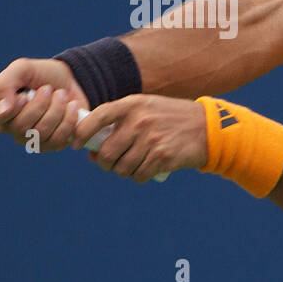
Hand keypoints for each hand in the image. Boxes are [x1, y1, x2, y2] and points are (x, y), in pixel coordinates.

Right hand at [0, 58, 89, 150]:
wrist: (72, 80)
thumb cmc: (42, 74)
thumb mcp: (22, 68)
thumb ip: (5, 84)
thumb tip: (3, 110)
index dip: (6, 111)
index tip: (23, 97)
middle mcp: (11, 127)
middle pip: (19, 128)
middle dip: (39, 104)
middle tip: (48, 88)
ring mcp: (30, 139)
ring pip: (40, 134)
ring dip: (56, 109)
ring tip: (61, 94)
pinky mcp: (51, 145)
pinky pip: (57, 140)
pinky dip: (68, 120)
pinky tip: (71, 107)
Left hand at [72, 94, 207, 182]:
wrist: (206, 128)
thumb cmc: (169, 119)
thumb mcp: (146, 108)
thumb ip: (121, 122)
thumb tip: (93, 149)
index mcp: (132, 105)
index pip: (97, 117)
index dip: (81, 132)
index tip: (76, 144)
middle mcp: (139, 121)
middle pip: (107, 152)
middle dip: (105, 163)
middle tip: (111, 163)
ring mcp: (151, 140)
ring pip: (122, 168)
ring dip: (124, 172)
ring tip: (133, 165)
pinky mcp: (162, 158)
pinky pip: (138, 175)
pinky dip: (139, 176)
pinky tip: (146, 169)